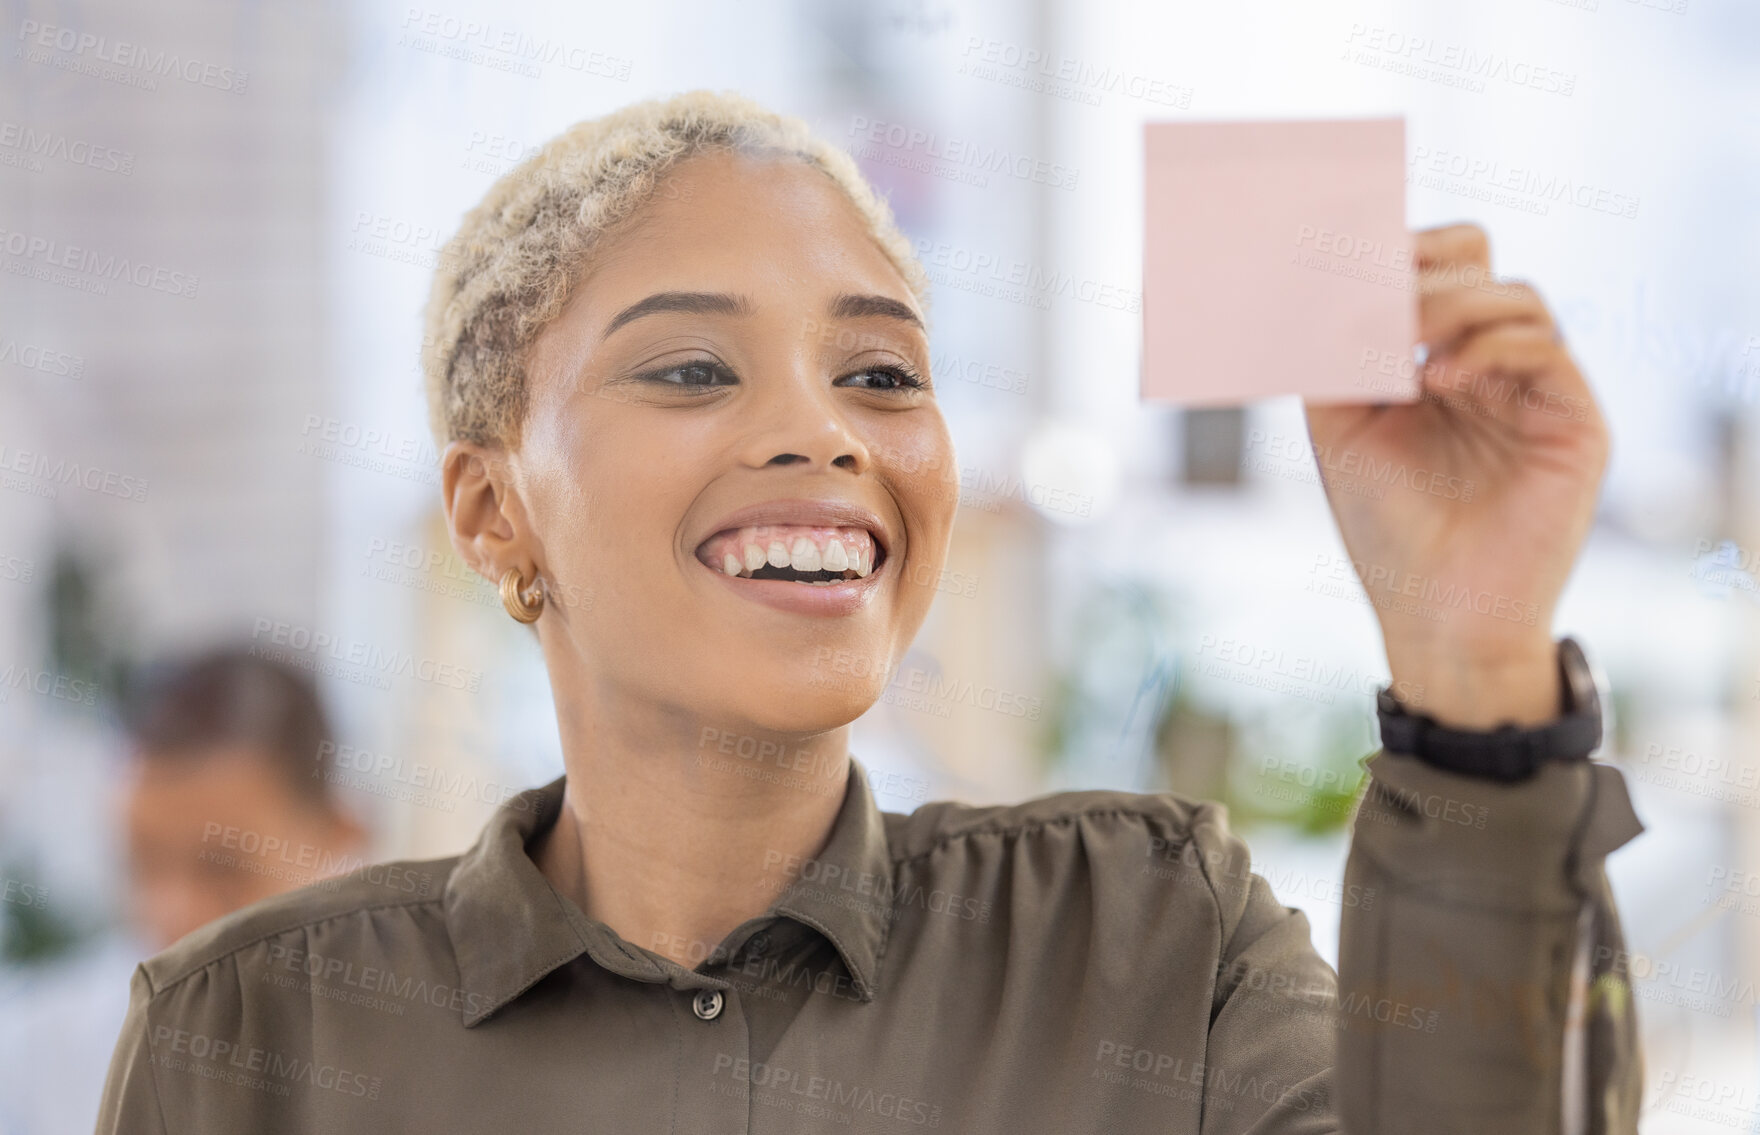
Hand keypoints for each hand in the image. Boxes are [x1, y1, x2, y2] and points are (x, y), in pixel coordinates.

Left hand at [1303, 224, 1608, 728]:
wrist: (1436, 613)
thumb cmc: (1386, 528)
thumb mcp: (1339, 426)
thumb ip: (1332, 353)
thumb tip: (1326, 278)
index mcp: (1435, 356)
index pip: (1432, 268)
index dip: (1396, 250)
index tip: (1345, 252)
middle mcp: (1490, 362)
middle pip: (1478, 261)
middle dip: (1422, 266)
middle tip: (1375, 292)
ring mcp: (1536, 387)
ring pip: (1514, 295)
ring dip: (1448, 305)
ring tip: (1402, 343)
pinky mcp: (1572, 419)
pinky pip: (1543, 345)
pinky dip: (1486, 347)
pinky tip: (1438, 379)